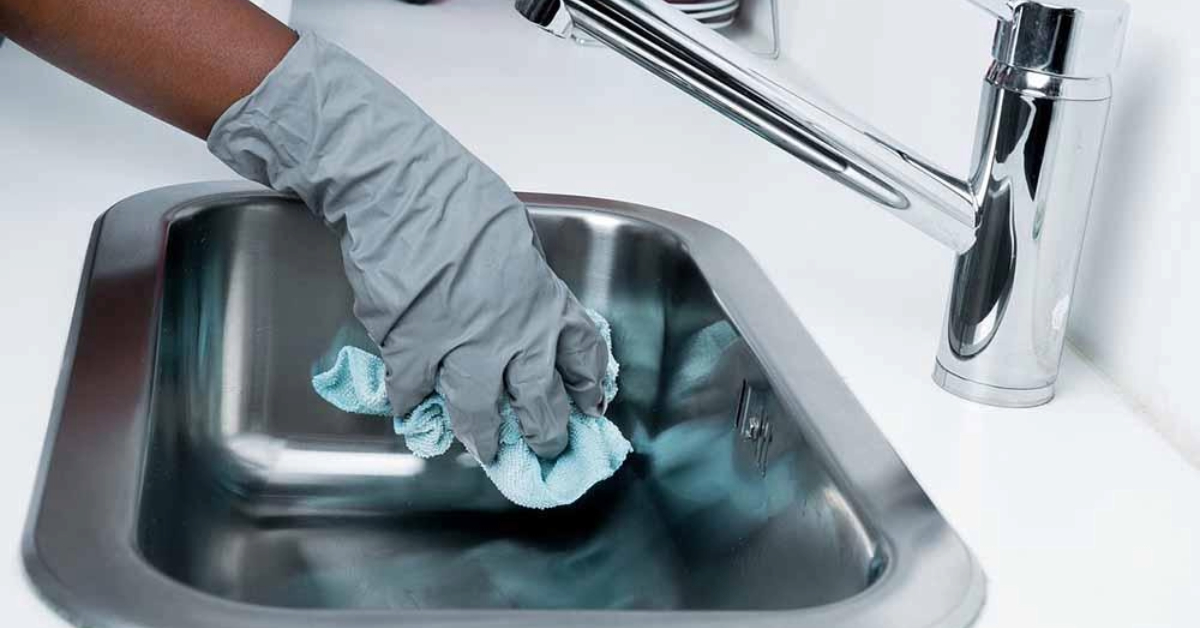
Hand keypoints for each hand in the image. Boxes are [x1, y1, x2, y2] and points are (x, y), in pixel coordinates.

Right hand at [208, 32, 607, 462]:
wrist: (403, 192)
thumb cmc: (461, 201)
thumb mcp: (517, 240)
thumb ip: (524, 282)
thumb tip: (519, 300)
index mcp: (543, 303)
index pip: (581, 356)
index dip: (586, 387)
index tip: (588, 405)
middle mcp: (512, 337)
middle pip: (539, 404)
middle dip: (545, 434)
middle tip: (544, 449)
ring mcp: (462, 349)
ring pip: (479, 416)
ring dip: (482, 438)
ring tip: (484, 450)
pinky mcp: (412, 352)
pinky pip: (414, 395)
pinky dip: (412, 408)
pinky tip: (413, 415)